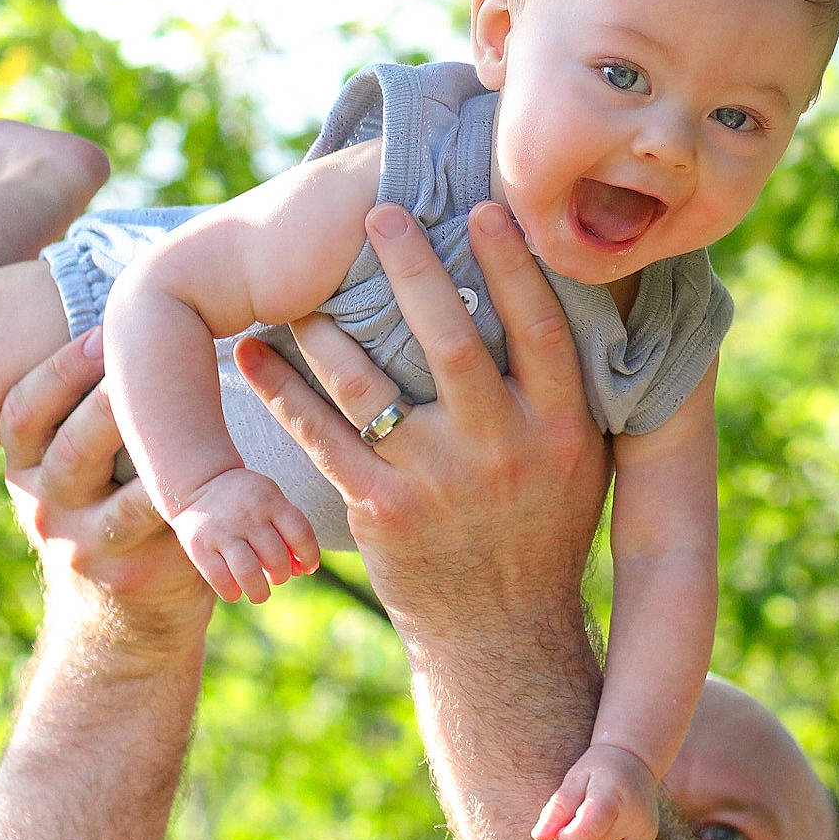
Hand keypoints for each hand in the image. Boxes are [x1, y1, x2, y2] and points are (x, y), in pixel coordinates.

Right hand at [0, 327, 211, 651]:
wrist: (118, 630)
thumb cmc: (110, 516)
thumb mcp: (80, 474)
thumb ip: (89, 418)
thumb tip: (130, 321)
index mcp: (26, 471)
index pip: (23, 413)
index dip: (59, 371)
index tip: (103, 332)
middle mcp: (45, 509)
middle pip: (73, 448)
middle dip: (112, 400)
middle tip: (150, 359)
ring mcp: (89, 547)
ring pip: (130, 495)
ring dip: (166, 454)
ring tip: (203, 411)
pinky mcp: (138, 574)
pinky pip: (177, 532)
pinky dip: (208, 500)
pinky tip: (241, 472)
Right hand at [168, 467, 317, 602]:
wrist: (201, 482)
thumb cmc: (247, 499)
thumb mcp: (271, 501)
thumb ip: (288, 531)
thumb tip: (302, 571)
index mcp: (270, 500)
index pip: (301, 534)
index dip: (310, 557)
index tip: (307, 568)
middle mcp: (247, 515)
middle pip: (276, 558)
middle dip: (281, 576)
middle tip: (276, 577)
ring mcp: (222, 531)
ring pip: (249, 573)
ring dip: (259, 592)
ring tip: (260, 593)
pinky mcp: (198, 546)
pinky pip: (220, 579)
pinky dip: (232, 593)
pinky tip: (236, 591)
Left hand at [233, 199, 607, 640]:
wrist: (501, 634)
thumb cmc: (543, 528)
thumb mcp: (584, 459)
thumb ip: (573, 386)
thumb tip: (568, 289)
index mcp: (561, 428)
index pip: (539, 329)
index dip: (513, 264)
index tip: (484, 205)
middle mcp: (502, 451)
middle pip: (450, 342)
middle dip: (412, 270)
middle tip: (378, 213)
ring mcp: (437, 483)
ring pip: (370, 388)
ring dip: (326, 331)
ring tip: (296, 285)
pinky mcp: (381, 512)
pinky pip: (322, 440)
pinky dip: (283, 395)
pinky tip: (255, 356)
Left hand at [531, 743, 661, 839]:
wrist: (634, 760)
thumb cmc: (598, 770)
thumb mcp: (574, 779)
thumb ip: (557, 808)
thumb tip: (539, 837)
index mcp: (614, 794)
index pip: (590, 828)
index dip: (568, 835)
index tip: (562, 826)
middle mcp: (635, 816)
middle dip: (577, 838)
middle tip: (579, 815)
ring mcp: (644, 832)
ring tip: (591, 826)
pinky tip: (600, 839)